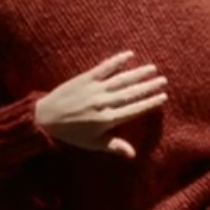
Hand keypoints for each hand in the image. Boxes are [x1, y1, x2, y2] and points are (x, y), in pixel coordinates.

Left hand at [35, 51, 166, 158]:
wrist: (46, 118)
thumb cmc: (71, 134)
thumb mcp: (92, 144)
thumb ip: (114, 147)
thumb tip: (133, 154)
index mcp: (107, 120)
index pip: (134, 110)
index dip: (149, 103)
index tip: (163, 97)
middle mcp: (103, 103)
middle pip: (131, 93)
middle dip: (148, 86)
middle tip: (163, 80)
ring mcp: (95, 89)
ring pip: (121, 79)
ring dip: (138, 73)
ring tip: (153, 68)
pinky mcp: (86, 78)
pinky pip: (104, 68)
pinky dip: (117, 61)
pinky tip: (129, 55)